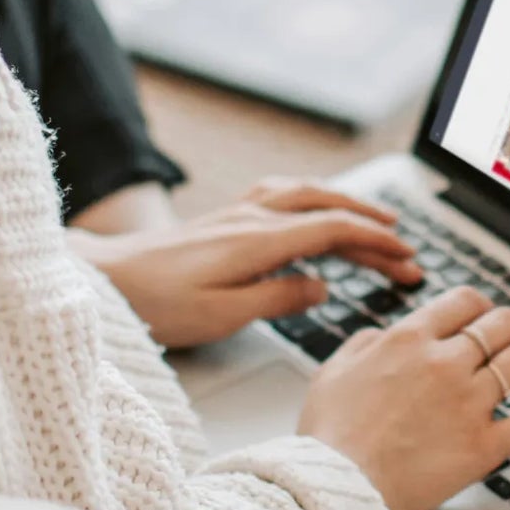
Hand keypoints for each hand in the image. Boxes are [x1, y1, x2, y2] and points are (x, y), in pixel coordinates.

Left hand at [77, 179, 422, 349]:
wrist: (103, 279)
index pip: (332, 231)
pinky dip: (313, 198)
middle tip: (406, 250)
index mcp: (258, 241)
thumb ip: (277, 299)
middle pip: (327, 209)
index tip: (406, 258)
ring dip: (346, 205)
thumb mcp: (221, 315)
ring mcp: (236, 213)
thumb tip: (321, 287)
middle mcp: (251, 218)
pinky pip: (281, 194)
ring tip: (376, 221)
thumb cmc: (155, 304)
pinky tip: (316, 207)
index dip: (375, 242)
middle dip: (372, 225)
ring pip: (306, 194)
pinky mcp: (223, 218)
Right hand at [297, 286, 509, 509]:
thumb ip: (364, 344)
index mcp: (409, 339)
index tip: (484, 312)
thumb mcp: (331, 371)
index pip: (461, 303)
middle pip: (499, 324)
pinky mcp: (486, 444)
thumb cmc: (327, 436)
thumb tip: (383, 335)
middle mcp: (446, 362)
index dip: (478, 305)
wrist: (337, 484)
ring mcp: (471, 402)